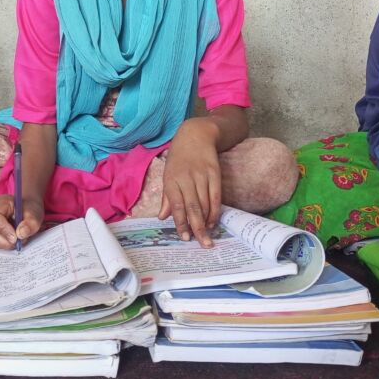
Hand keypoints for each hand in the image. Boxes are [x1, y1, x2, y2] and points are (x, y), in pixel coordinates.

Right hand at [0, 194, 43, 249]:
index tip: (15, 238)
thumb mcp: (35, 214)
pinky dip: (2, 245)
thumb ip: (30, 223)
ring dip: (4, 244)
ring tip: (17, 238)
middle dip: (5, 241)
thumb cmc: (28, 211)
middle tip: (20, 241)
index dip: (3, 229)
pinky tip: (10, 240)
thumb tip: (21, 234)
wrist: (25, 212)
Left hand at [158, 119, 221, 247]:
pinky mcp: (215, 172)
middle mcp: (186, 178)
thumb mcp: (167, 174)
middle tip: (202, 244)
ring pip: (205, 203)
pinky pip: (216, 195)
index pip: (176, 205)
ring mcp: (202, 175)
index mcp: (171, 179)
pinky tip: (214, 221)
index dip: (180, 222)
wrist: (195, 134)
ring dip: (207, 222)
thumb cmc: (179, 157)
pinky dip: (215, 210)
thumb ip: (166, 197)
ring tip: (208, 236)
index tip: (184, 238)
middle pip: (192, 207)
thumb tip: (162, 217)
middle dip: (197, 227)